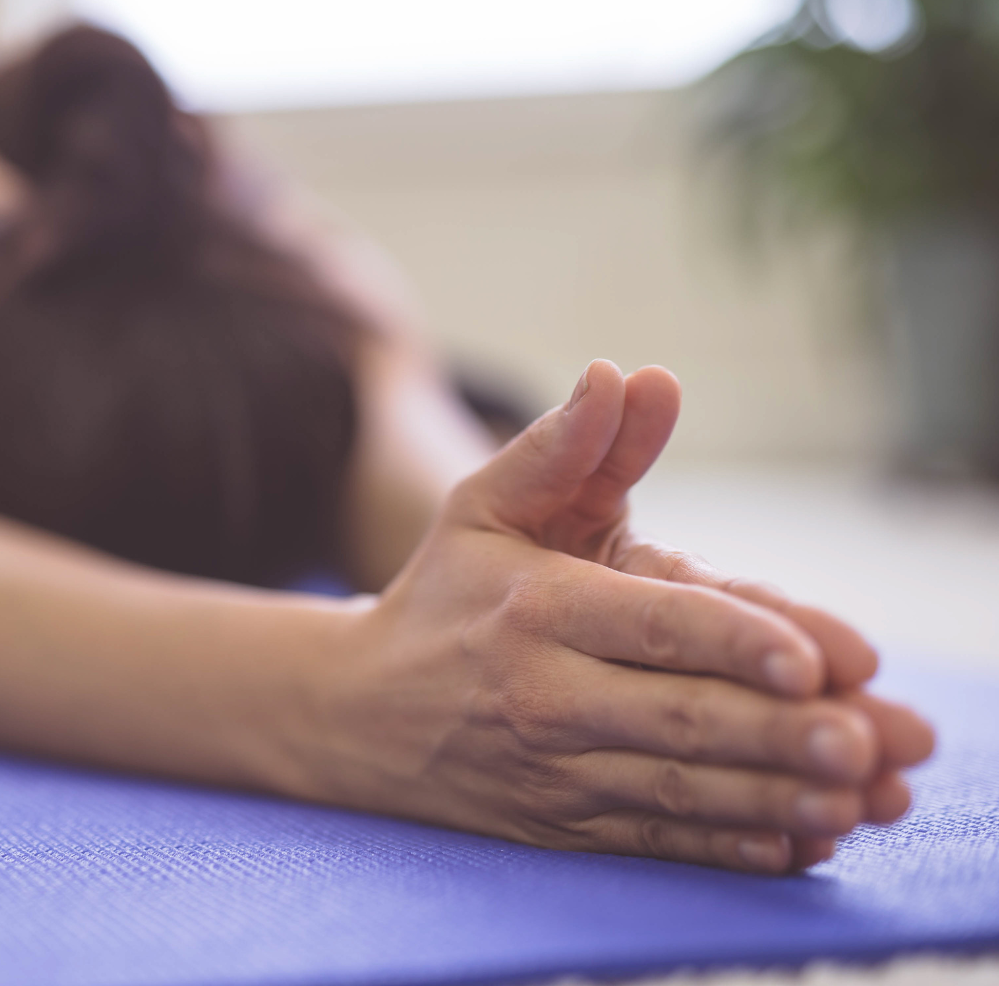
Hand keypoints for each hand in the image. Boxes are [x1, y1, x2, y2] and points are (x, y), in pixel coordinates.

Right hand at [302, 361, 933, 871]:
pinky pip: (656, 842)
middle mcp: (543, 694)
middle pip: (680, 716)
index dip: (733, 638)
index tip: (811, 658)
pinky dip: (729, 848)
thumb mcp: (485, 507)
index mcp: (535, 608)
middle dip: (779, 732)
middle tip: (867, 738)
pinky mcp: (561, 826)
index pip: (652, 624)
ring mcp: (553, 770)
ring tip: (856, 795)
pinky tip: (794, 843)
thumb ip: (567, 446)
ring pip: (680, 789)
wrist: (355, 713)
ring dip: (774, 797)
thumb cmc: (443, 595)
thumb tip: (629, 375)